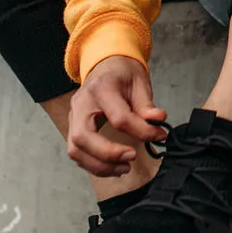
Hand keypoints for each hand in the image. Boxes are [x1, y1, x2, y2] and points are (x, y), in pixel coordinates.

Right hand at [67, 54, 167, 177]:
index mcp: (101, 87)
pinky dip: (94, 164)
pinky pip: (77, 153)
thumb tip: (157, 122)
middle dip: (108, 154)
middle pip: (83, 137)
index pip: (118, 117)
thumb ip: (147, 105)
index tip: (158, 135)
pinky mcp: (73, 128)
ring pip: (75, 149)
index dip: (140, 131)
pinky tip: (113, 166)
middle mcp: (81, 103)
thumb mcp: (140, 81)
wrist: (105, 64)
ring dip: (100, 165)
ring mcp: (73, 116)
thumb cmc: (122, 73)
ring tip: (124, 168)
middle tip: (132, 157)